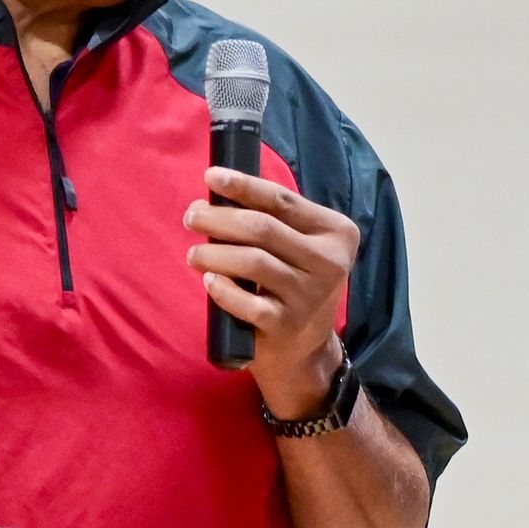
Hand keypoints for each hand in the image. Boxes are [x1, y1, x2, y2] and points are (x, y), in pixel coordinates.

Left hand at [186, 166, 356, 418]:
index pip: (282, 201)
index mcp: (337, 235)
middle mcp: (330, 264)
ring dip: (213, 253)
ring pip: (251, 260)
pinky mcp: (287, 325)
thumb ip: (272, 221)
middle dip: (218, 218)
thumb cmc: (292, 287)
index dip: (243, 186)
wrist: (305, 351)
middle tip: (191, 218)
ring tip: (194, 254)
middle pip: (262, 227)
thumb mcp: (299, 250)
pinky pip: (245, 301)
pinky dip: (221, 288)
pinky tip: (209, 281)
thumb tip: (214, 195)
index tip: (211, 176)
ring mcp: (310, 296)